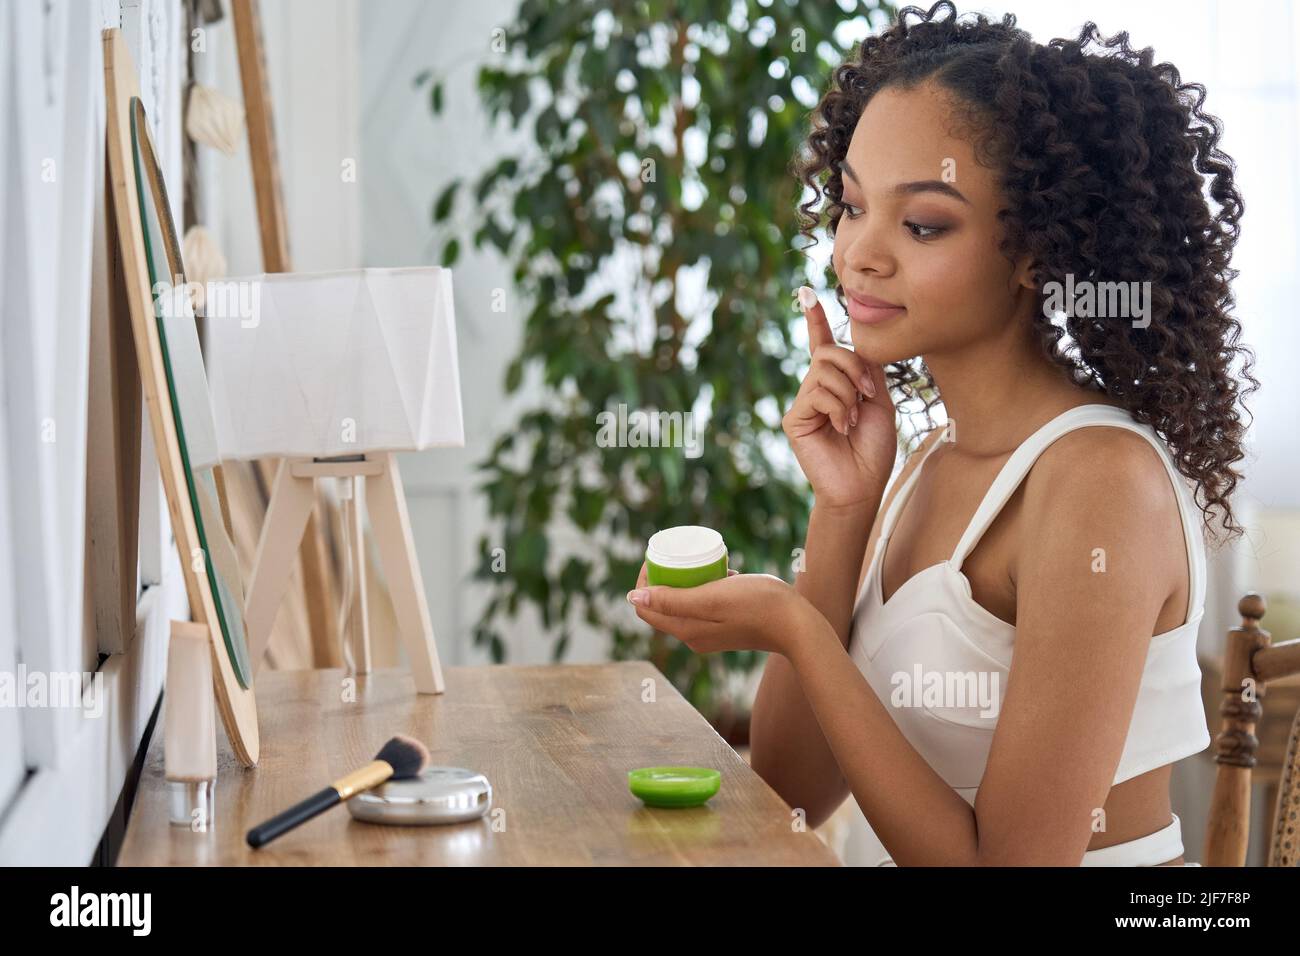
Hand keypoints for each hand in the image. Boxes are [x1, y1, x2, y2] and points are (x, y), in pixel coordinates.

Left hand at [626, 562, 807, 656]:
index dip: (644, 581)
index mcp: (685, 630)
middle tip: (678, 554)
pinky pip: (704, 605)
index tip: (658, 557)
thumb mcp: (712, 598)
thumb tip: (632, 599)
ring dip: (686, 581)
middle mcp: (694, 637)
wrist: (797, 624)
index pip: (646, 608)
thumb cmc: (757, 605)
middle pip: (663, 605)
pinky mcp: (726, 627)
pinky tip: (722, 572)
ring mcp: (710, 634)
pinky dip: (706, 587)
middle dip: (664, 578)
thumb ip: (673, 601)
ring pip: (684, 603)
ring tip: (699, 559)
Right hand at [782, 287, 897, 507]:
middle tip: (869, 393)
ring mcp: (804, 402)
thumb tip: (856, 347)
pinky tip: (842, 426)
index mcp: (837, 383)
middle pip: (831, 352)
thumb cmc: (872, 448)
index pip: (823, 345)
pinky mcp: (795, 418)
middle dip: (855, 368)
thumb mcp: (880, 401)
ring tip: (854, 418)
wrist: (862, 485)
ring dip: (849, 392)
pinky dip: (838, 407)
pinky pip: (817, 393)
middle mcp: (816, 388)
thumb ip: (868, 371)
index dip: (815, 320)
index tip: (806, 294)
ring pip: (825, 370)